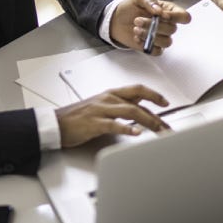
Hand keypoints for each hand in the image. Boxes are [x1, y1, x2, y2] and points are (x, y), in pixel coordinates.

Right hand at [56, 85, 171, 147]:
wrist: (55, 123)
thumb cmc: (77, 117)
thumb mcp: (101, 107)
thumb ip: (118, 108)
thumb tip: (137, 114)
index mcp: (110, 94)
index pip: (137, 90)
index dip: (154, 95)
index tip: (165, 102)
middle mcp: (108, 99)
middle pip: (138, 102)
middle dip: (156, 114)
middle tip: (166, 125)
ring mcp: (101, 110)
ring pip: (130, 111)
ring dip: (148, 121)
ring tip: (158, 130)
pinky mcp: (94, 123)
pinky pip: (114, 124)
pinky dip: (127, 128)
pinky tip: (136, 133)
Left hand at [109, 0, 190, 52]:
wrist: (117, 19)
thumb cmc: (131, 6)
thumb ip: (150, 0)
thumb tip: (159, 10)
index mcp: (169, 11)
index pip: (184, 16)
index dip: (175, 17)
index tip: (161, 15)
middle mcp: (168, 24)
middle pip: (173, 29)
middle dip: (154, 25)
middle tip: (137, 20)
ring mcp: (161, 37)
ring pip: (166, 42)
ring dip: (150, 36)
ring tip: (136, 29)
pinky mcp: (153, 46)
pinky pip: (157, 51)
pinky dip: (147, 46)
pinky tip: (137, 38)